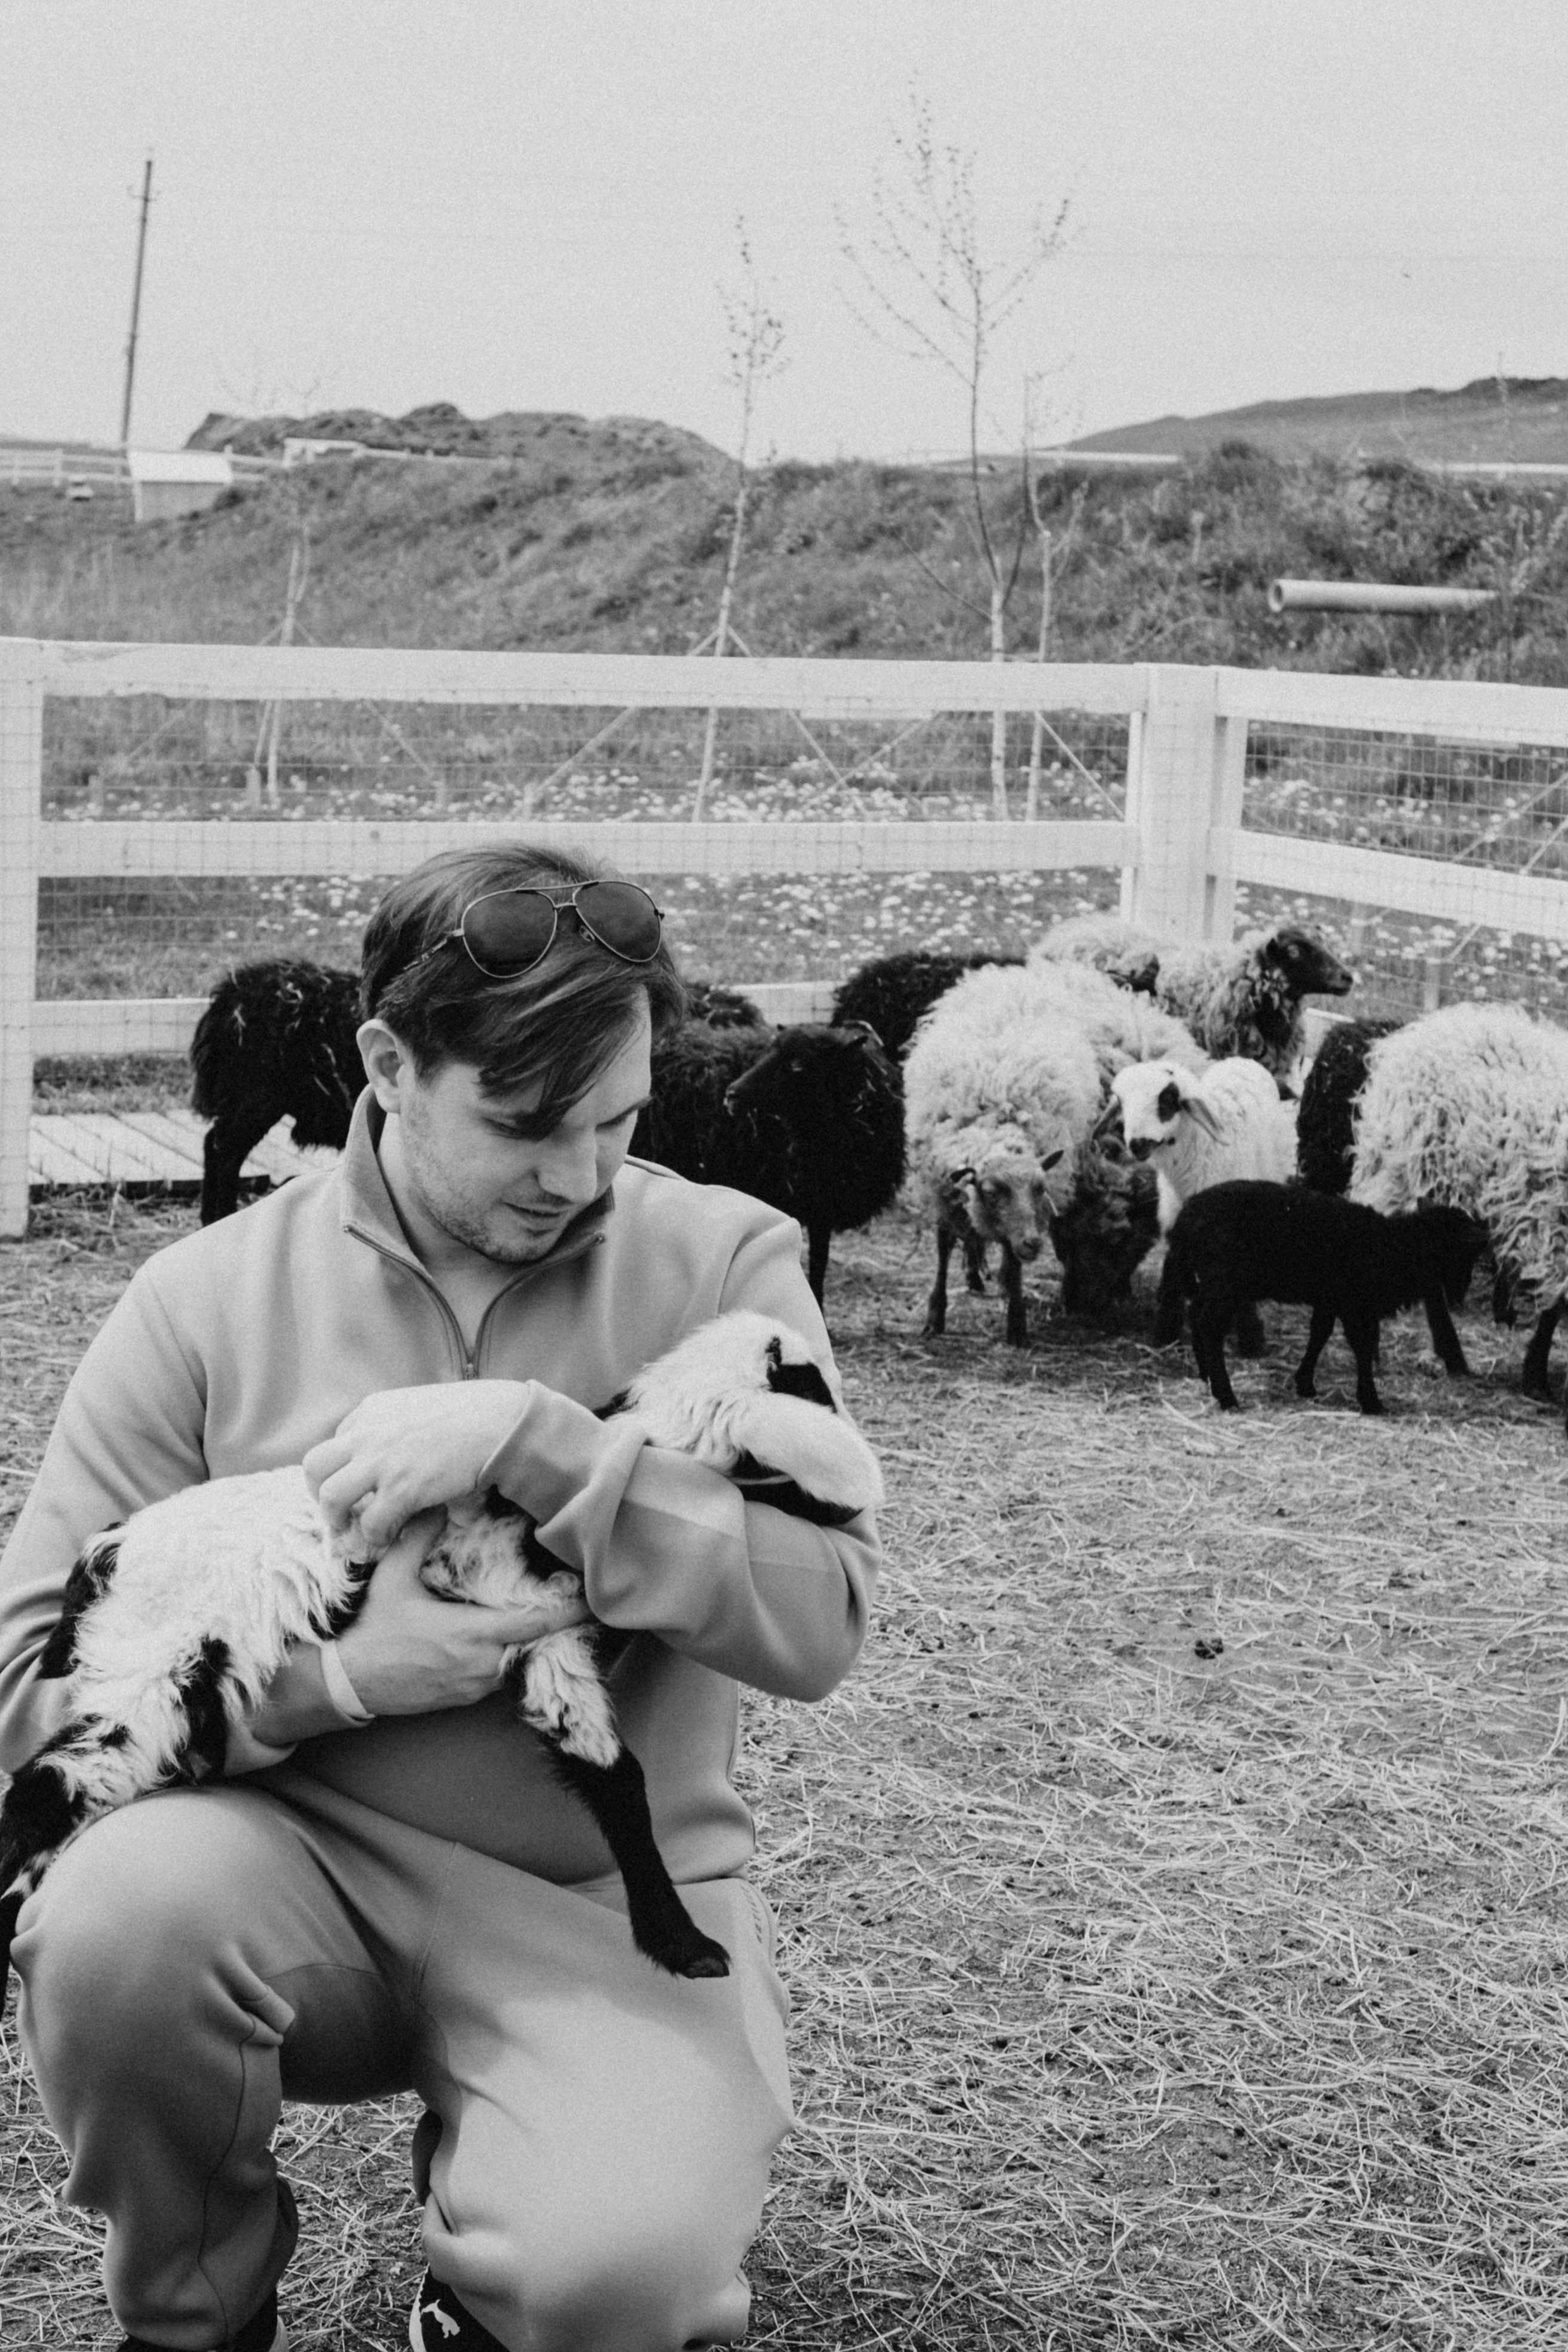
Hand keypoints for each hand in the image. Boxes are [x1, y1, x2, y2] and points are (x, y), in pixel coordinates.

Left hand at [304, 1381, 532, 1549]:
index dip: (346, 1466)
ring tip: (353, 1531)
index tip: (360, 1483)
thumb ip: (410, 1431)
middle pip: (315, 1465)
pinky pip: (371, 1523)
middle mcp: (368, 1433)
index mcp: (374, 1410)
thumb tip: (409, 1458)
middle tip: (338, 1510)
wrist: (503, 1421)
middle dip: (319, 1491)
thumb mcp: (427, 1407)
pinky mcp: (401, 1489)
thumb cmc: (477, 1413)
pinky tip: (391, 1538)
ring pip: (329, 1496)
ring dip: (338, 1519)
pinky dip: (377, 1536)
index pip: (338, 1440)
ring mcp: (381, 1461)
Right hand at [331, 1512, 593, 1717]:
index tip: (593, 1601)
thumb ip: (416, 1539)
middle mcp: (481, 1665)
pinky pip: (497, 1675)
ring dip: (523, 1640)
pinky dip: (503, 1656)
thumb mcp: (392, 1579)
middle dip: (549, 1624)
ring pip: (515, 1660)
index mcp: (470, 1634)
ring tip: (534, 1613)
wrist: (348, 1682)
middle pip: (532, 1643)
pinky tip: (498, 1636)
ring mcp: (474, 1686)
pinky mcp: (464, 1698)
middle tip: (568, 1600)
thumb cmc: (372, 1631)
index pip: (534, 1625)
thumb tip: (438, 1504)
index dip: (567, 1613)